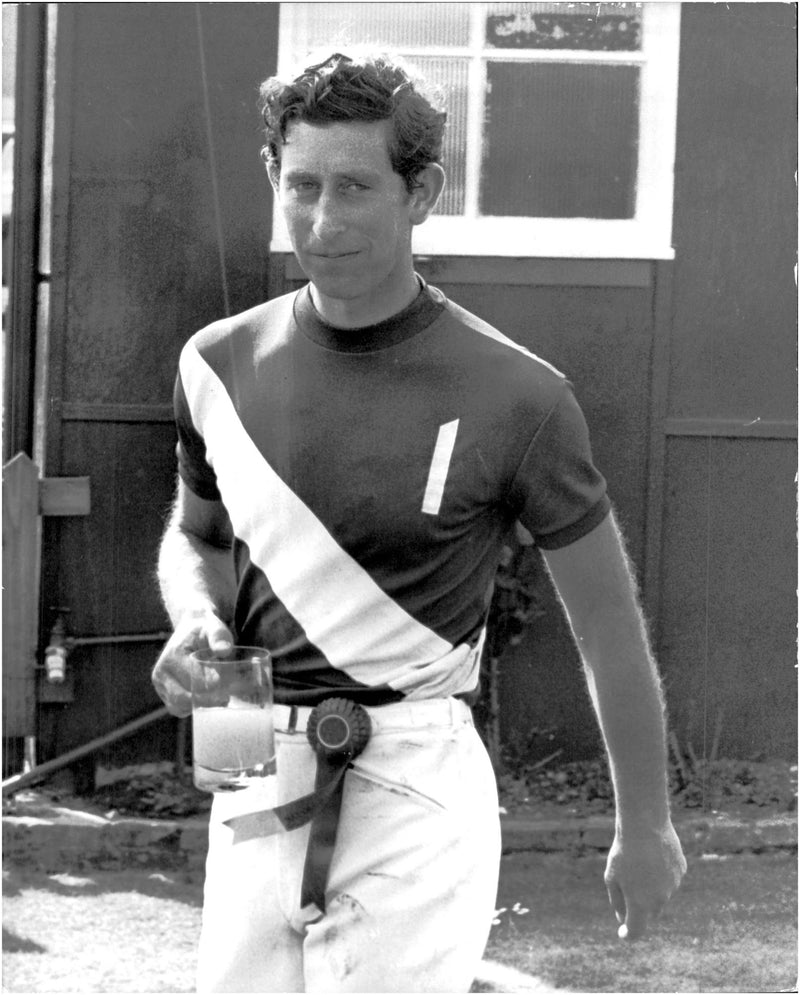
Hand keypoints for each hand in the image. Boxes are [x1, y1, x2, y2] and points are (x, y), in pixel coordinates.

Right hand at [152, 612, 233, 717]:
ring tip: (217, 698)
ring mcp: (160, 683)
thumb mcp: (214, 628)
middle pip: (185, 698)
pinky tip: (205, 698)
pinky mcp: (163, 692)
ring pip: (180, 706)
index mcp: (173, 656)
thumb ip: (219, 636)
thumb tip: (224, 650)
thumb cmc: (204, 631)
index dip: (213, 688)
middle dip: (207, 701)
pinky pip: (177, 708)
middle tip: (225, 699)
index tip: (228, 689)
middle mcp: (162, 672)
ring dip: (200, 706)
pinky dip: (191, 707)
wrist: (189, 631)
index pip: (194, 682)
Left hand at [604, 821, 686, 940]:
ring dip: (650, 887)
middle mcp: (661, 900)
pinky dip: (661, 873)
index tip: (623, 932)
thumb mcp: (612, 877)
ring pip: (661, 894)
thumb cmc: (624, 852)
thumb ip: (618, 902)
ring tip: (640, 862)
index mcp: (641, 904)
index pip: (637, 931)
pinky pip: (670, 878)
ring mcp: (674, 885)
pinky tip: (653, 855)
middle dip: (639, 906)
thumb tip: (624, 919)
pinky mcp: (681, 870)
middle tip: (627, 884)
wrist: (645, 824)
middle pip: (649, 913)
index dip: (629, 934)